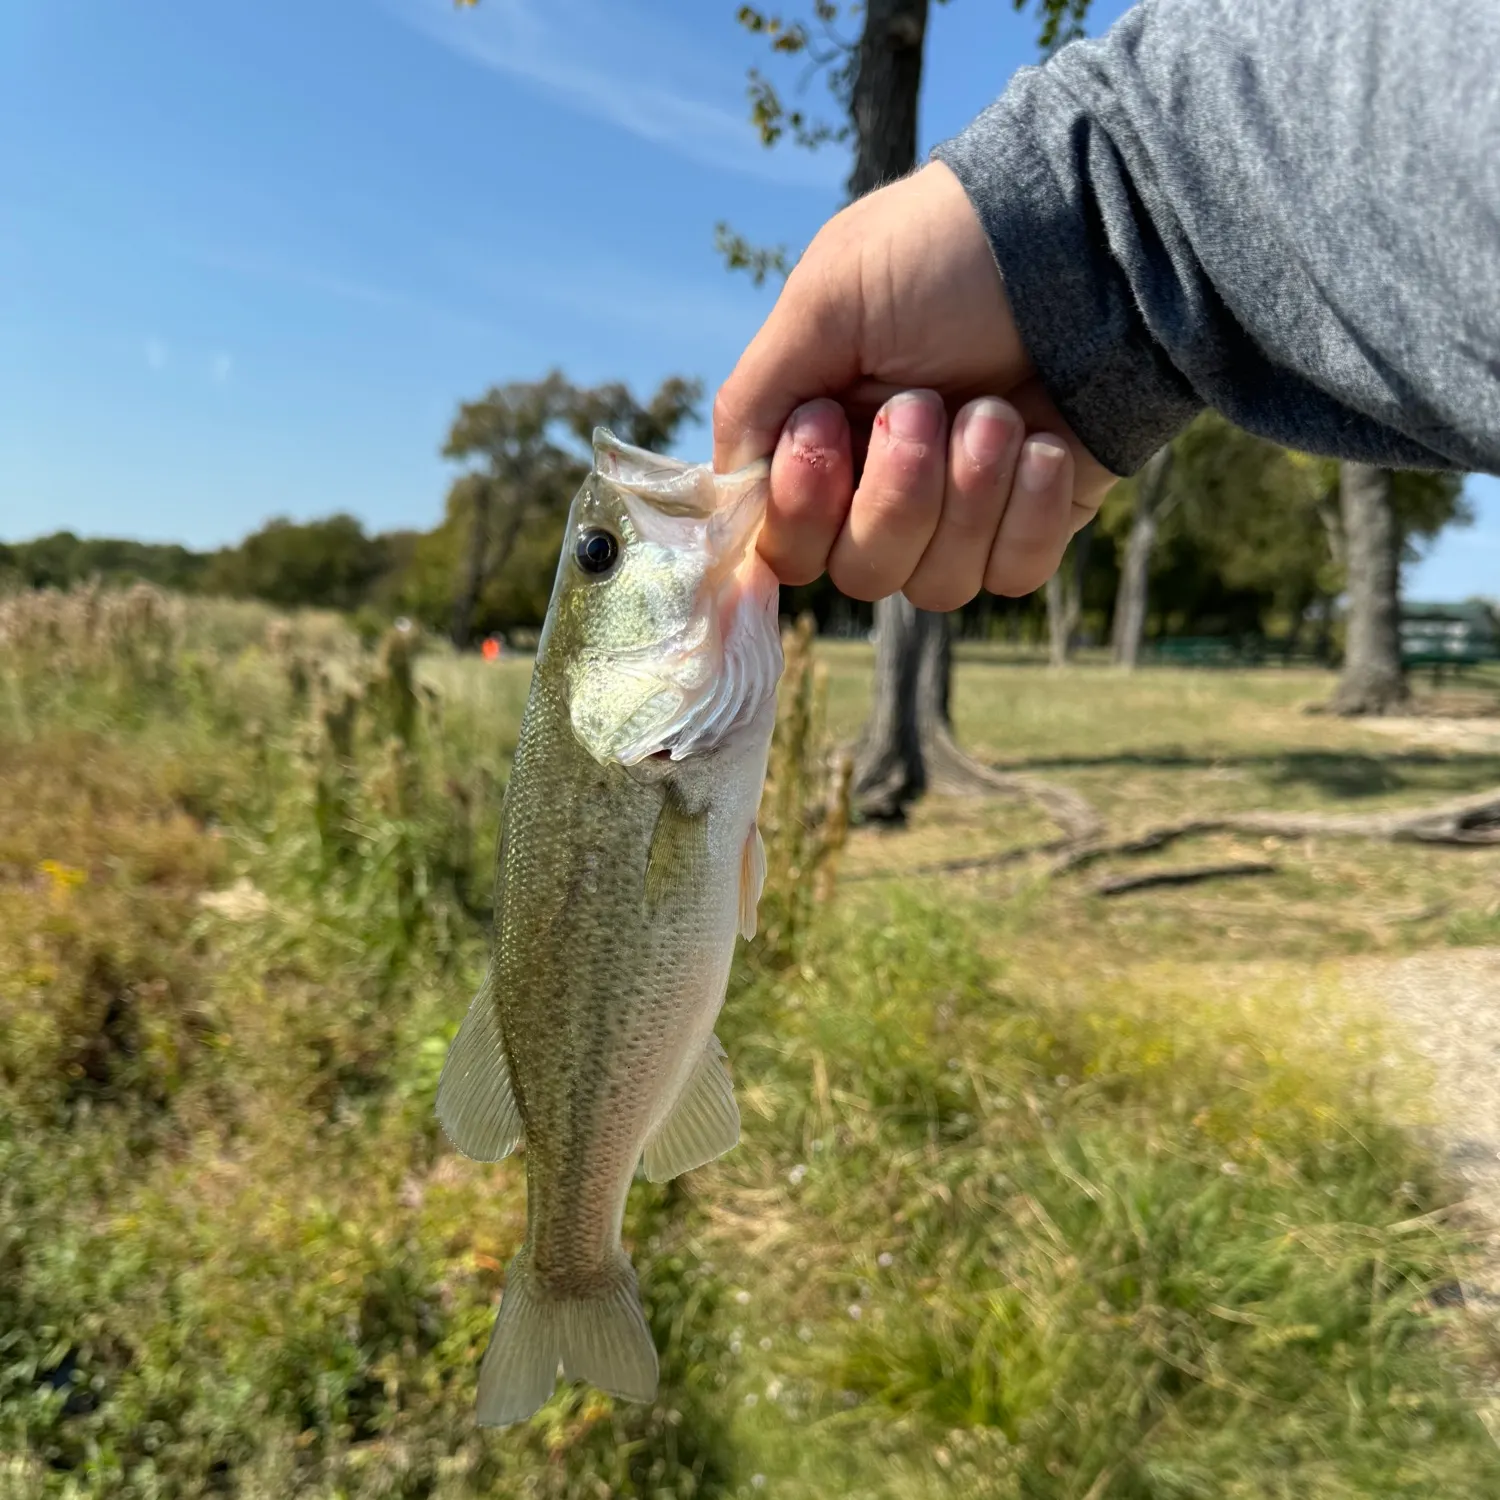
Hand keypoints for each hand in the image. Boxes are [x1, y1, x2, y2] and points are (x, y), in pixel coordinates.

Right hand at [713, 162, 1117, 607]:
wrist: (1090, 236)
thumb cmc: (946, 252)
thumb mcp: (824, 300)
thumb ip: (756, 398)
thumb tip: (725, 492)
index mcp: (824, 441)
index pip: (785, 544)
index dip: (801, 512)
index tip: (824, 428)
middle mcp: (885, 488)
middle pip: (861, 574)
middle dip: (895, 494)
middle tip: (925, 403)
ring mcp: (963, 514)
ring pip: (935, 586)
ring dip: (965, 495)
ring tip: (996, 410)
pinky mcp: (1035, 524)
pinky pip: (1012, 575)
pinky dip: (1026, 514)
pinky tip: (1043, 443)